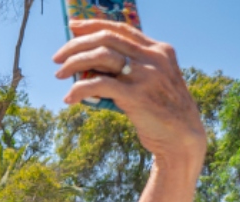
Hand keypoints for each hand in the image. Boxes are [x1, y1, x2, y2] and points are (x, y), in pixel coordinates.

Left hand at [54, 20, 205, 171]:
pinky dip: (79, 89)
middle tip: (57, 57)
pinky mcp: (136, 96)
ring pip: (101, 56)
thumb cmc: (162, 111)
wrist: (182, 138)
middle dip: (76, 44)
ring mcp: (145, 76)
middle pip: (106, 38)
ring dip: (74, 63)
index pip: (121, 28)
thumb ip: (132, 68)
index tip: (72, 26)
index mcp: (159, 50)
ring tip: (59, 74)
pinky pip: (98, 85)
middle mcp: (154, 58)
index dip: (93, 24)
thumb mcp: (154, 81)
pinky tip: (69, 98)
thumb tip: (91, 65)